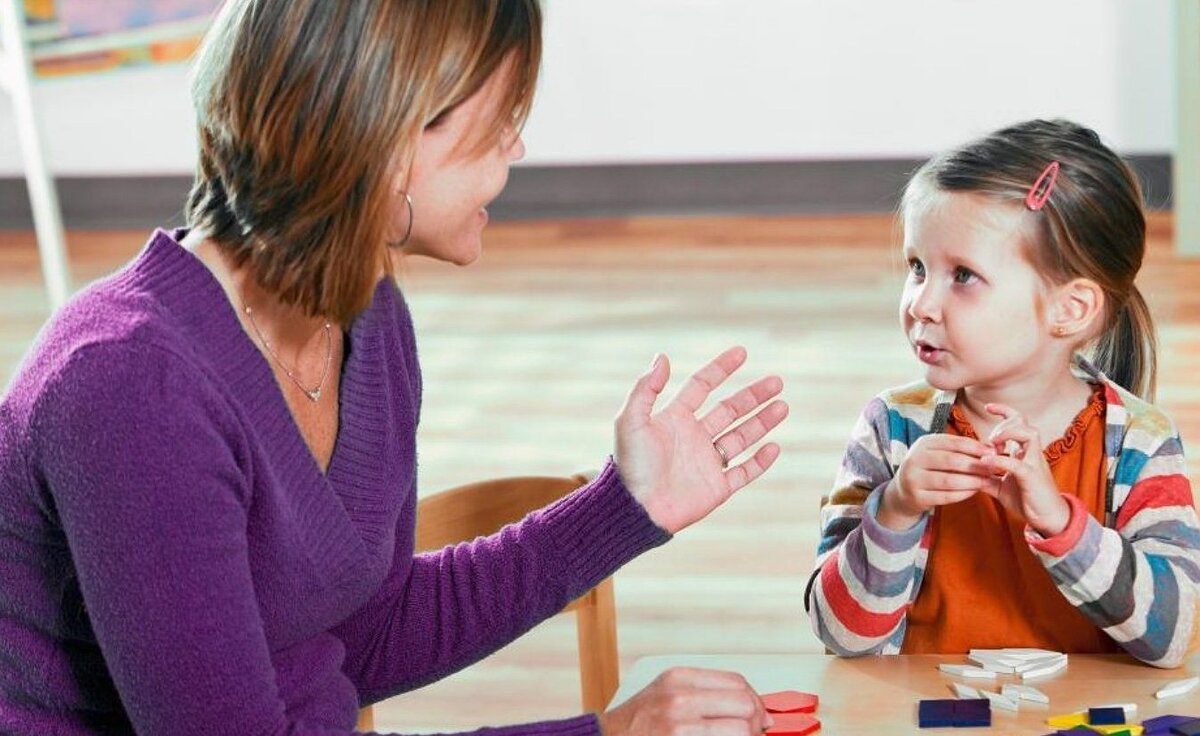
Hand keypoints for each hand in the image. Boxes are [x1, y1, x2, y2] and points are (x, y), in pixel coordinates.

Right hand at [599, 667, 771, 735]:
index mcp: (679, 678)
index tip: (759, 714)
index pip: (737, 682)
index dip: (755, 700)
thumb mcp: (668, 692)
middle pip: (745, 703)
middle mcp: (680, 697)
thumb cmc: (639, 721)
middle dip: (757, 721)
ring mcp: (681, 724)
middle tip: (756, 731)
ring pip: (742, 729)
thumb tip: (752, 707)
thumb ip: (704, 692)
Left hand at [613, 347, 787, 533]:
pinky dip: (760, 461)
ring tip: (782, 406)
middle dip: (753, 395)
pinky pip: (744, 471)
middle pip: (729, 410)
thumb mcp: (631, 421)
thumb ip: (645, 389)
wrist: (635, 509)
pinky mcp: (717, 487)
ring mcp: (707, 462)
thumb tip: (662, 357)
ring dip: (762, 422)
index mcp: (674, 419)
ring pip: (742, 437)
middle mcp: (694, 437)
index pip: (702, 387)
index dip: (720, 368)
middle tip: (776, 382)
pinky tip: (774, 446)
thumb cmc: (629, 465)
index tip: (741, 352)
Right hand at [878, 434, 991, 530]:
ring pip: (949, 480)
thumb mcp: (938, 453)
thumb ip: (960, 449)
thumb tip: (990, 447)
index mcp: (923, 443)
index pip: (953, 442)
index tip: (993, 452)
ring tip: (987, 481)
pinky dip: (963, 494)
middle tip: (994, 468)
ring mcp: (913, 479)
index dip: (975, 447)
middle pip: (951, 461)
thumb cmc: (929, 468)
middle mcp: (914, 459)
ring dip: (972, 481)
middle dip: (976, 465)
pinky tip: (975, 491)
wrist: (903, 491)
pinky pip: (945, 496)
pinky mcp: (917, 497)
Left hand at [977, 403, 1070, 535]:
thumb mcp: (1002, 487)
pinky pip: (1018, 463)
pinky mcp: (1033, 478)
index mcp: (1025, 452)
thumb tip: (969, 472)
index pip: (1018, 423)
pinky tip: (987, 462)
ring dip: (1008, 434)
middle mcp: (1032, 454)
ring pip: (1030, 434)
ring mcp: (1034, 464)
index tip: (988, 407)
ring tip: (993, 445)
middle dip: (1004, 424)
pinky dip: (1000, 460)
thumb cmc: (1028, 500)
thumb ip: (987, 477)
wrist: (1048, 519)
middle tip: (991, 439)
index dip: (1004, 411)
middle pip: (1024, 423)